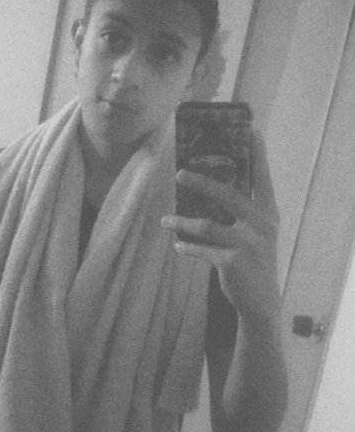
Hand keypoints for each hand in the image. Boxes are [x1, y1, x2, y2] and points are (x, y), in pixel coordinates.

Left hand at [161, 131, 280, 324]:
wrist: (261, 301)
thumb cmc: (255, 260)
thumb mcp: (258, 233)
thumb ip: (243, 211)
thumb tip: (211, 187)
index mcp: (267, 213)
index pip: (262, 178)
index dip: (258, 155)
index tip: (251, 130)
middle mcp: (260, 224)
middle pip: (228, 195)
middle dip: (202, 182)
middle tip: (179, 173)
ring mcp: (247, 244)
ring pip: (207, 225)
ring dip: (182, 222)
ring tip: (164, 221)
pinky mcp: (232, 262)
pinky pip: (202, 249)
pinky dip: (187, 247)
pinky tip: (178, 246)